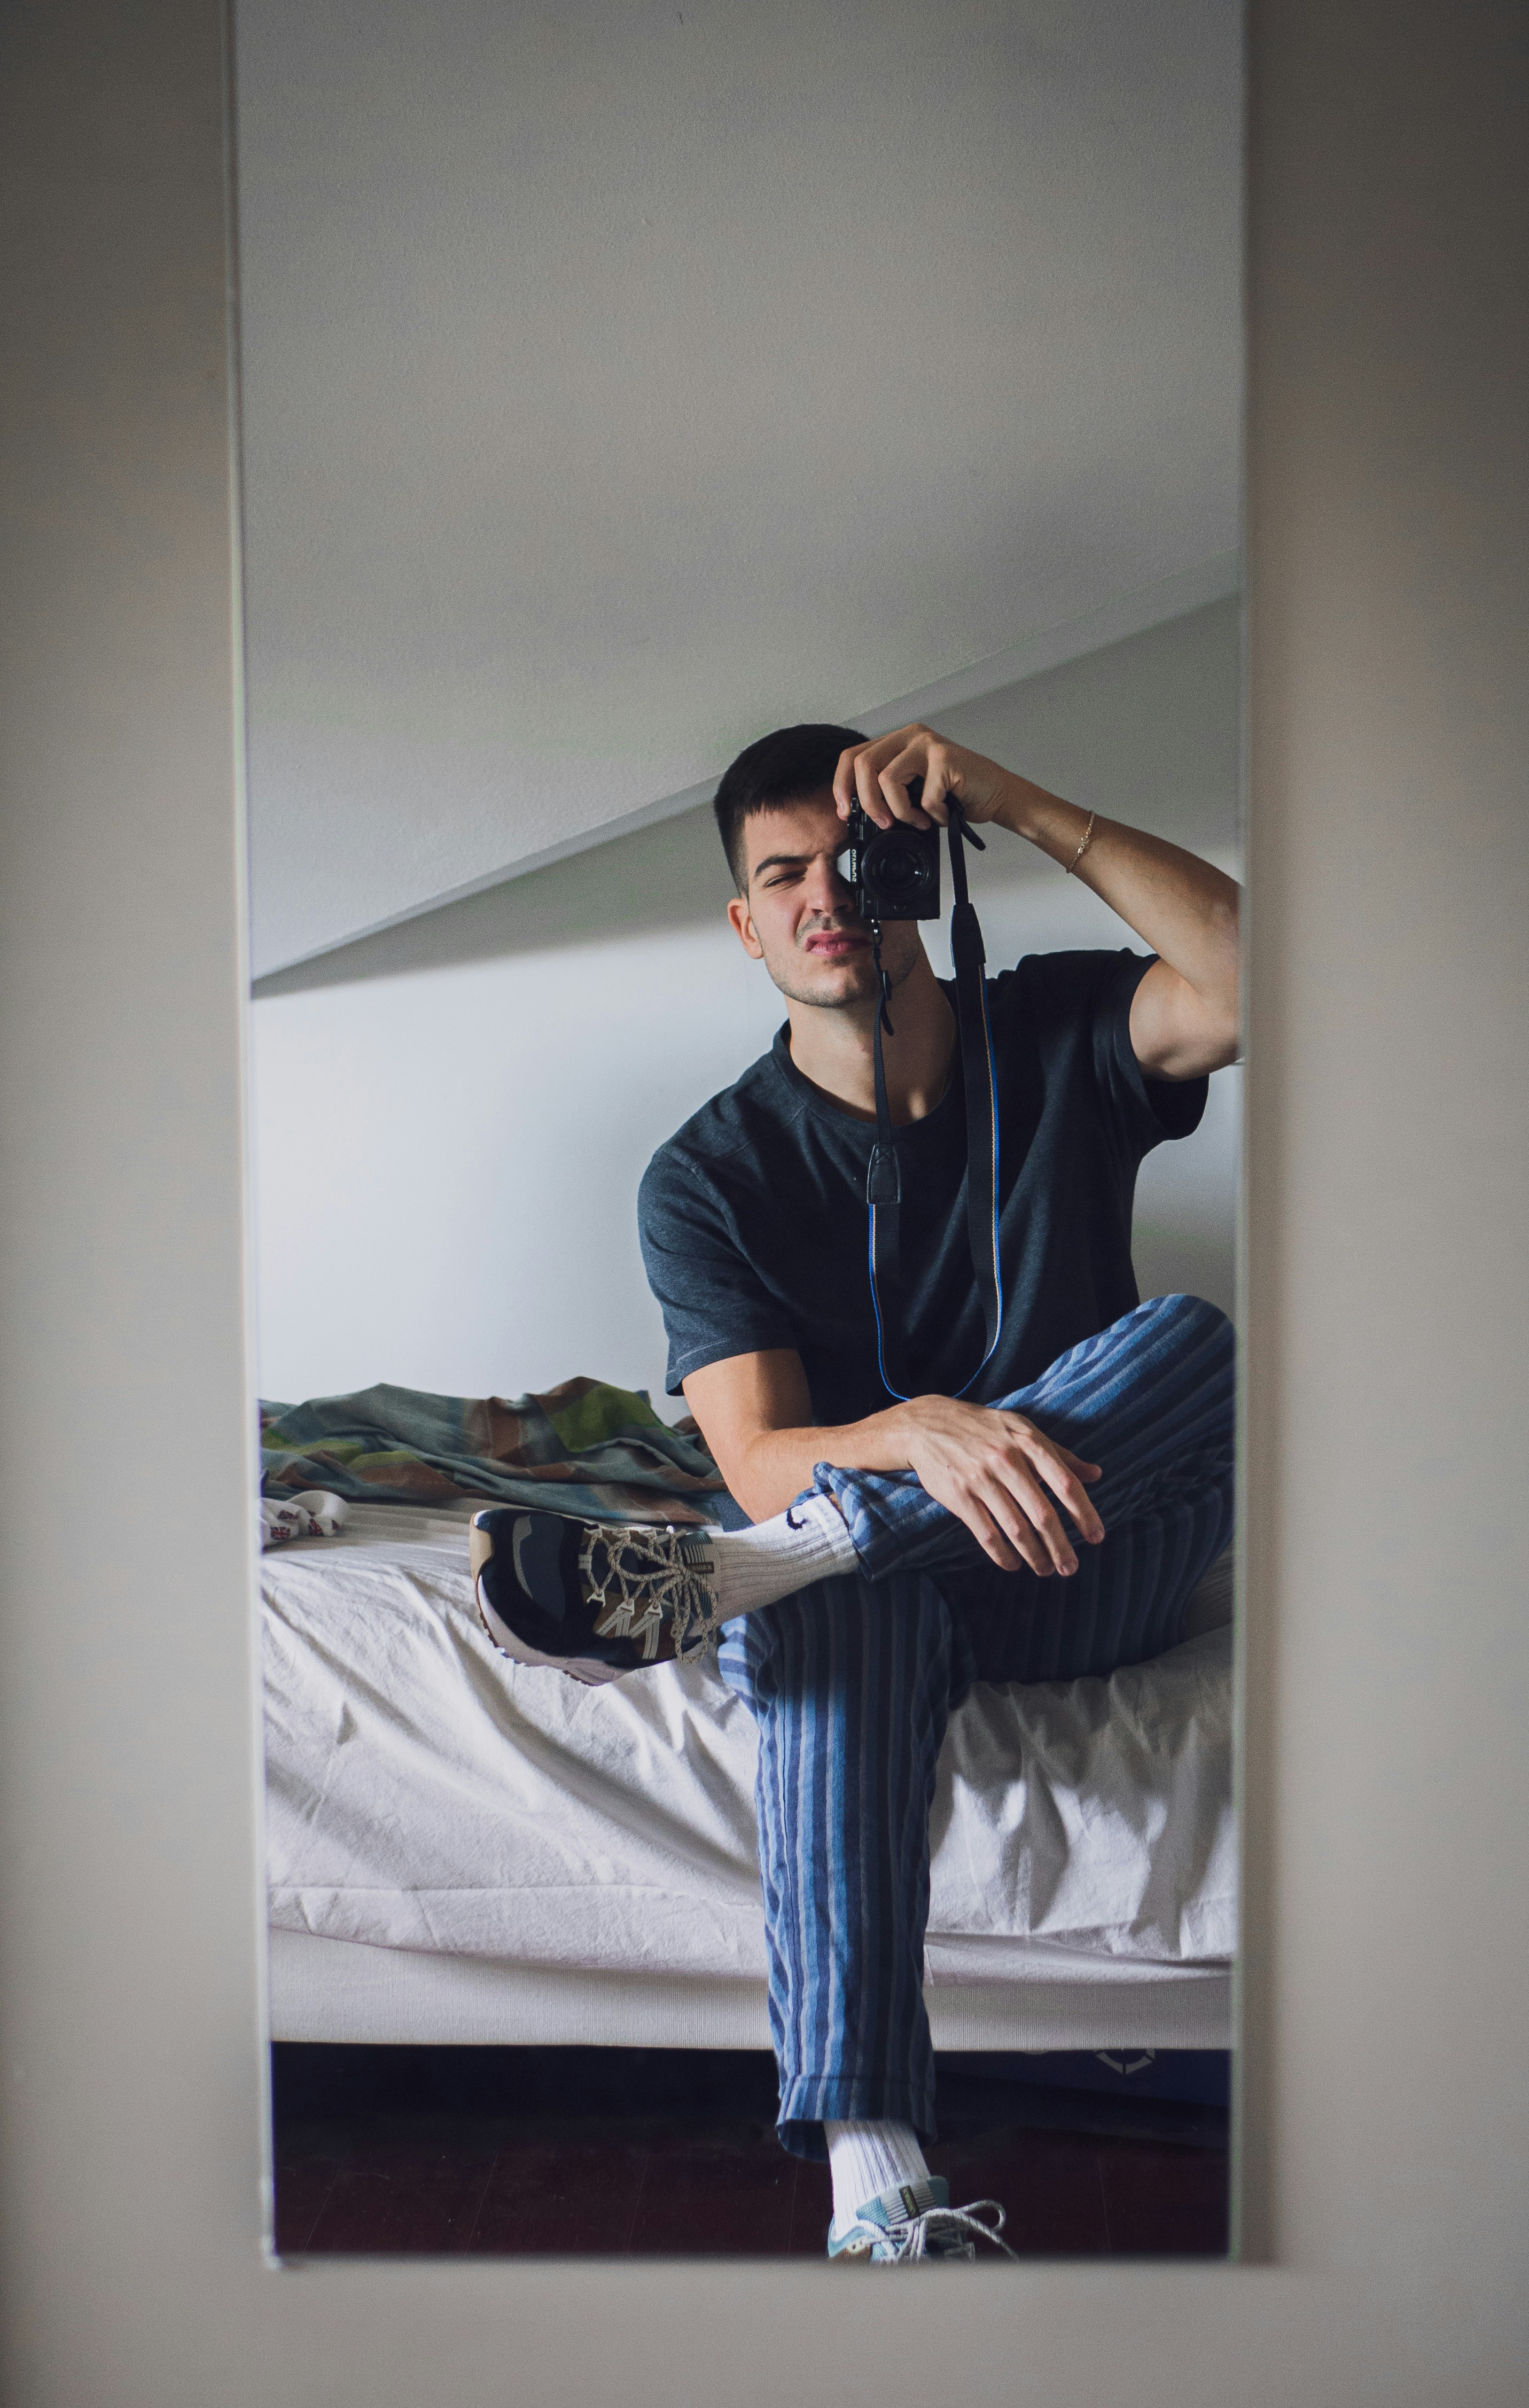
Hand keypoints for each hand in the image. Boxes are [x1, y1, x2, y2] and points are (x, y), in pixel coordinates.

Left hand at [833, 724, 1015, 833]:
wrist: (995, 794)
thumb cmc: (955, 795)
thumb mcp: (912, 791)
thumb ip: (886, 790)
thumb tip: (854, 811)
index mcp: (896, 742)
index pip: (852, 756)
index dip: (842, 786)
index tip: (845, 813)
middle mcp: (909, 736)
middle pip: (863, 764)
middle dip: (868, 802)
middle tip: (883, 823)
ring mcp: (927, 744)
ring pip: (887, 779)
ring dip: (900, 811)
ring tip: (919, 820)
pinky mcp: (944, 758)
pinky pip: (923, 797)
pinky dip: (933, 816)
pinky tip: (943, 815)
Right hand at [889, 1394, 1103, 1575]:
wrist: (928, 1424)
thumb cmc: (985, 1428)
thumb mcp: (1023, 1430)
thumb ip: (1060, 1454)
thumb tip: (1096, 1474)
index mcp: (1028, 1443)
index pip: (1065, 1484)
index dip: (1084, 1513)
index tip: (1095, 1537)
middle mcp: (1006, 1461)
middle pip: (1042, 1514)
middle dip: (1060, 1546)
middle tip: (1070, 1568)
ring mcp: (981, 1479)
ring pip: (1016, 1529)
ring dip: (1034, 1556)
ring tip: (1045, 1570)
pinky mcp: (959, 1496)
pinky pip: (986, 1533)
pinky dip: (1002, 1554)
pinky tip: (1013, 1564)